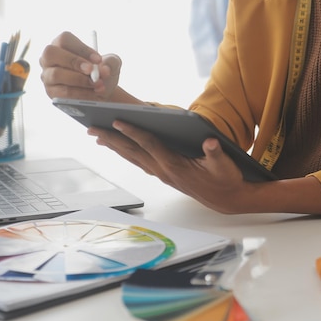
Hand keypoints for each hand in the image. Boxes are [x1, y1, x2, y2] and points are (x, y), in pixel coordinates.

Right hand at [39, 31, 120, 100]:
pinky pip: (62, 92)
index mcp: (62, 45)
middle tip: (92, 70)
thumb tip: (104, 69)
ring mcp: (48, 75)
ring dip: (80, 80)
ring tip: (99, 84)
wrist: (101, 92)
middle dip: (73, 61)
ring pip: (56, 74)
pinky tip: (93, 94)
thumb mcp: (111, 64)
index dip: (81, 48)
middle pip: (51, 53)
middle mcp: (50, 58)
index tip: (98, 60)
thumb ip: (111, 62)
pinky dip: (80, 93)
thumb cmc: (101, 72)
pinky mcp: (52, 92)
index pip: (64, 39)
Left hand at [88, 120, 255, 213]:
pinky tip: (120, 147)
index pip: (150, 145)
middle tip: (92, 128)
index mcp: (176, 166)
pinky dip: (127, 153)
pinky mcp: (164, 175)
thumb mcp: (225, 166)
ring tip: (98, 136)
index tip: (117, 121)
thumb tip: (211, 141)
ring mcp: (163, 174)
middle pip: (133, 152)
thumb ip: (217, 153)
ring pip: (133, 158)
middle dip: (112, 139)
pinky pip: (140, 162)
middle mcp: (165, 171)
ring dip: (115, 147)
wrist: (228, 199)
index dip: (133, 132)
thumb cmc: (226, 180)